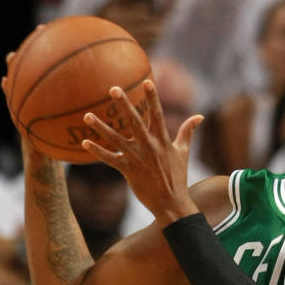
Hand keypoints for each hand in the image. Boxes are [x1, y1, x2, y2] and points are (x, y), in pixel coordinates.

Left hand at [80, 80, 203, 224]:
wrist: (172, 203)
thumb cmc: (178, 177)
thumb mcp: (184, 152)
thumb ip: (188, 131)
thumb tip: (199, 116)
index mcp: (162, 140)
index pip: (157, 114)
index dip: (152, 98)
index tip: (146, 82)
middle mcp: (149, 147)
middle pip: (135, 121)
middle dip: (124, 105)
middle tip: (113, 89)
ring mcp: (137, 158)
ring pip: (117, 139)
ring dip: (102, 127)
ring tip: (87, 115)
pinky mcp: (128, 171)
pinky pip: (110, 159)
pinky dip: (98, 151)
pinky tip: (85, 142)